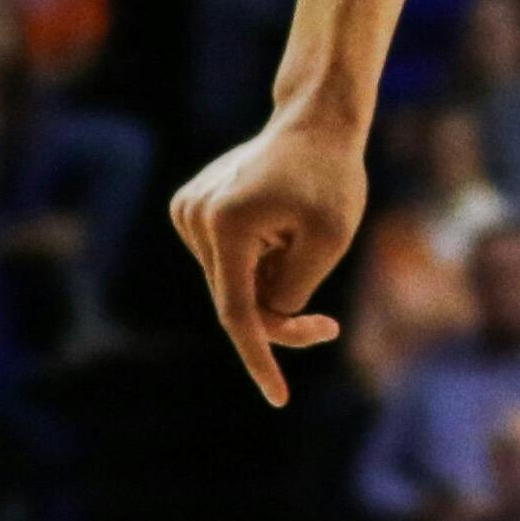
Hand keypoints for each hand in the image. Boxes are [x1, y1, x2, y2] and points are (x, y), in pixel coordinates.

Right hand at [170, 110, 369, 405]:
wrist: (314, 123)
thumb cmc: (331, 178)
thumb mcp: (329, 241)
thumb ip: (293, 291)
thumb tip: (264, 318)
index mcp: (226, 223)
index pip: (237, 312)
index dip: (259, 359)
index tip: (278, 397)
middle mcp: (195, 216)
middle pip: (235, 301)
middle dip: (279, 319)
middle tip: (328, 326)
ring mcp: (188, 211)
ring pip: (231, 286)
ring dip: (268, 286)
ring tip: (299, 245)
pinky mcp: (192, 209)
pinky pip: (227, 264)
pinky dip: (257, 268)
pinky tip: (279, 232)